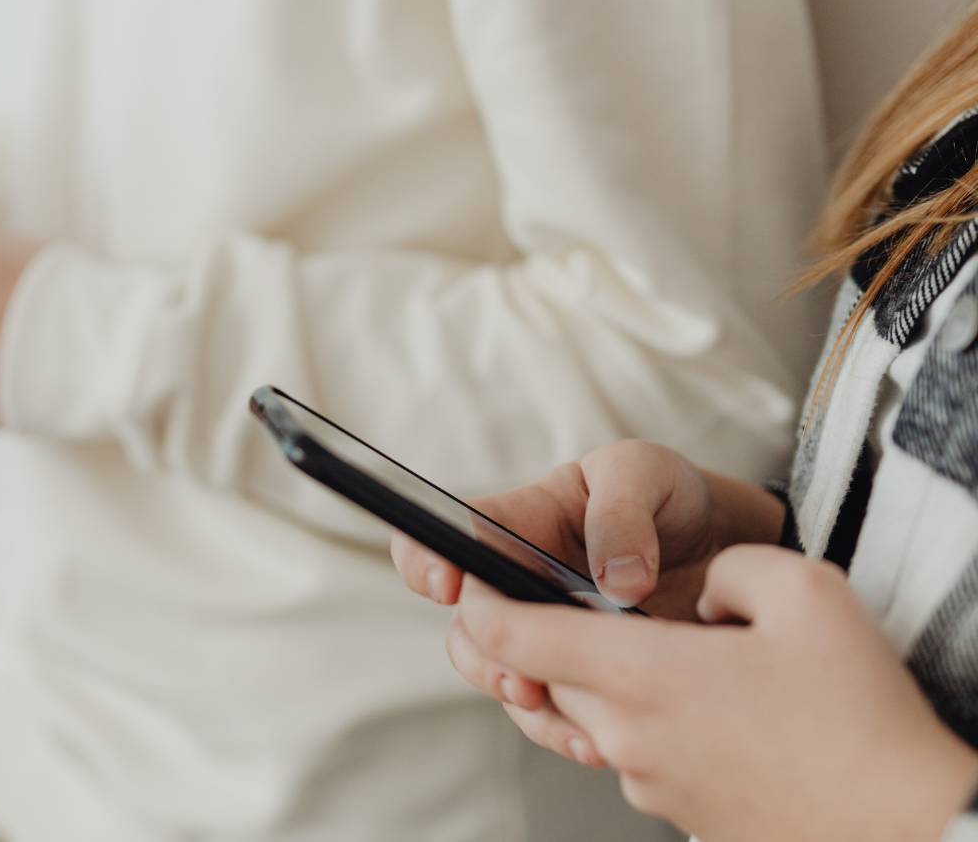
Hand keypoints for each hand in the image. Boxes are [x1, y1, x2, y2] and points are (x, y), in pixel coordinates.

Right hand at [391, 441, 782, 766]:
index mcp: (518, 521)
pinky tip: (596, 744)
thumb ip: (622, 513)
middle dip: (483, 656)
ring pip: (503, 676)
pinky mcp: (579, 675)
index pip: (449, 534)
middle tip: (517, 677)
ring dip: (525, 703)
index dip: (426, 558)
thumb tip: (616, 583)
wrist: (723, 546)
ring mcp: (546, 634)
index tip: (448, 586)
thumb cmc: (667, 493)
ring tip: (569, 722)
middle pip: (467, 625)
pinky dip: (567, 732)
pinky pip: (552, 712)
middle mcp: (516, 582)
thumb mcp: (646, 473)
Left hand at [450, 546, 977, 841]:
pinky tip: (722, 712)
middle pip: (545, 679)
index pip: (507, 638)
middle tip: (605, 607)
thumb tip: (693, 590)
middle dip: (557, 640)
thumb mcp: (805, 592)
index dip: (476, 602)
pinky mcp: (679, 815)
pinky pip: (640, 755)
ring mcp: (648, 784)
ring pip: (593, 718)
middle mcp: (624, 736)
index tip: (469, 578)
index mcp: (636, 675)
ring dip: (617, 684)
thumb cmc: (860, 715)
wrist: (911, 830)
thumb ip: (727, 566)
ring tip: (691, 661)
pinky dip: (658, 725)